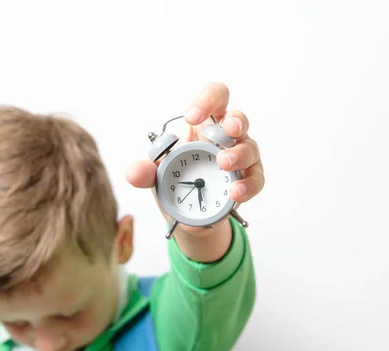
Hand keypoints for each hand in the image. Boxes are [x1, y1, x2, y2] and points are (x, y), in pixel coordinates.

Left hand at [126, 82, 264, 231]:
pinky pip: (255, 178)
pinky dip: (247, 185)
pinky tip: (235, 192)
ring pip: (250, 147)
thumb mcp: (155, 175)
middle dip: (234, 122)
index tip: (191, 116)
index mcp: (203, 124)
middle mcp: (226, 136)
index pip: (214, 97)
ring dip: (239, 154)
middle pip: (238, 118)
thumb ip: (144, 171)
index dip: (207, 99)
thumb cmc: (174, 181)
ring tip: (224, 164)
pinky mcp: (249, 179)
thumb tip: (133, 173)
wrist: (187, 215)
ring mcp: (241, 156)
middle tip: (226, 132)